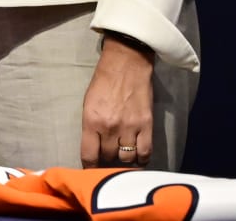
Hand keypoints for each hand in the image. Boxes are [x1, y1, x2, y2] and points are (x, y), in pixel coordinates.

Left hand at [81, 38, 153, 166]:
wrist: (126, 65)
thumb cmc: (103, 82)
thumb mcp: (88, 104)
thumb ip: (91, 127)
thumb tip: (94, 148)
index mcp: (91, 121)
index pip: (89, 155)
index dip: (90, 167)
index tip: (91, 171)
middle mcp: (110, 128)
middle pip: (109, 158)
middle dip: (107, 162)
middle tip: (107, 162)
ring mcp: (130, 128)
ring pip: (127, 158)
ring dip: (124, 161)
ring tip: (122, 159)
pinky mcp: (147, 126)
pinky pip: (146, 153)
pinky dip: (142, 159)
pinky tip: (138, 159)